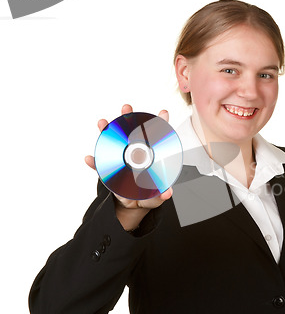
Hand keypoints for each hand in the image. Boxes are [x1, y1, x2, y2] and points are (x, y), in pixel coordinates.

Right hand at [85, 104, 172, 230]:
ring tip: (103, 123)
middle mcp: (134, 154)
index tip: (163, 113)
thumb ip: (161, 194)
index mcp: (150, 158)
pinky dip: (94, 163)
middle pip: (131, 133)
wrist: (132, 205)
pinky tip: (90, 159)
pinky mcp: (108, 172)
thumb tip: (167, 193)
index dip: (161, 125)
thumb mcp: (156, 196)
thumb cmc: (147, 195)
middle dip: (128, 119)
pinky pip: (100, 166)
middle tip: (127, 108)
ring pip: (113, 143)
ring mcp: (120, 161)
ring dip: (106, 131)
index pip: (157, 139)